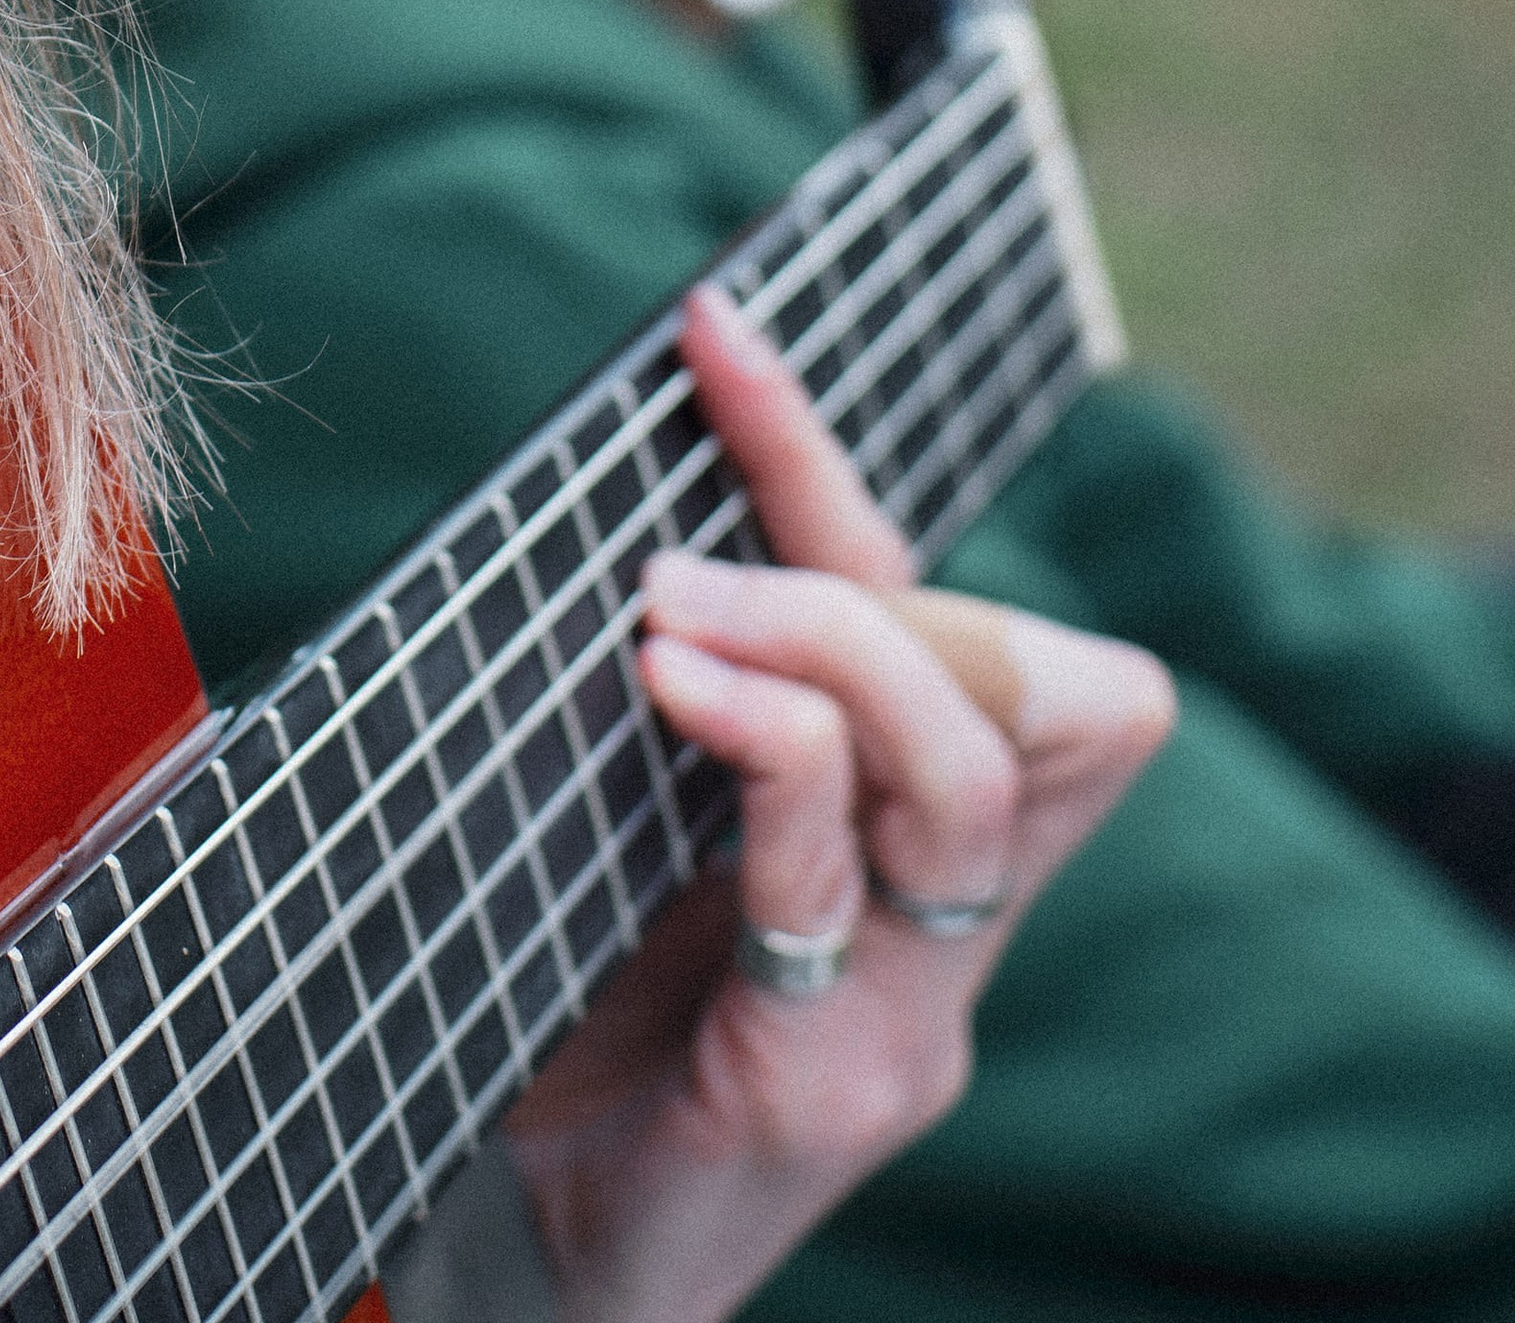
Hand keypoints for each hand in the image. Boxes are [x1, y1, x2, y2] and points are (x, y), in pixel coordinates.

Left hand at [501, 285, 1173, 1322]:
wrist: (516, 1262)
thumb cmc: (561, 1017)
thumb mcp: (626, 818)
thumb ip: (664, 690)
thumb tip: (581, 494)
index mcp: (917, 839)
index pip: (964, 610)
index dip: (840, 463)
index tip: (711, 330)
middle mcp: (954, 921)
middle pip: (1044, 689)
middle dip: (875, 573)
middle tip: (697, 547)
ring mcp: (914, 1010)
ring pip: (973, 771)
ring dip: (830, 646)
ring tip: (674, 612)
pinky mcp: (833, 1083)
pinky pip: (839, 880)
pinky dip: (774, 754)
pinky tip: (676, 691)